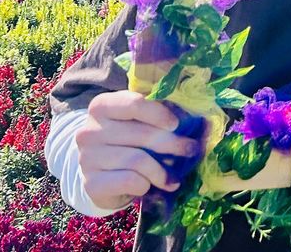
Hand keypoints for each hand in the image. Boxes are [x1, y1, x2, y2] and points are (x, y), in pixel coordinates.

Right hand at [76, 91, 200, 209]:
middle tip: (191, 150)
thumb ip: (165, 118)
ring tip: (174, 177)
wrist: (103, 177)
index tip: (176, 124)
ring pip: (138, 160)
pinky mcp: (91, 183)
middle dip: (173, 144)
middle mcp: (89, 130)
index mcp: (102, 106)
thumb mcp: (143, 124)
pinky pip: (130, 181)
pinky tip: (150, 186)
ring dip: (163, 170)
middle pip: (142, 134)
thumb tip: (204, 123)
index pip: (134, 103)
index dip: (159, 113)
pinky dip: (147, 184)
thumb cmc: (129, 143)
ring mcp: (87, 157)